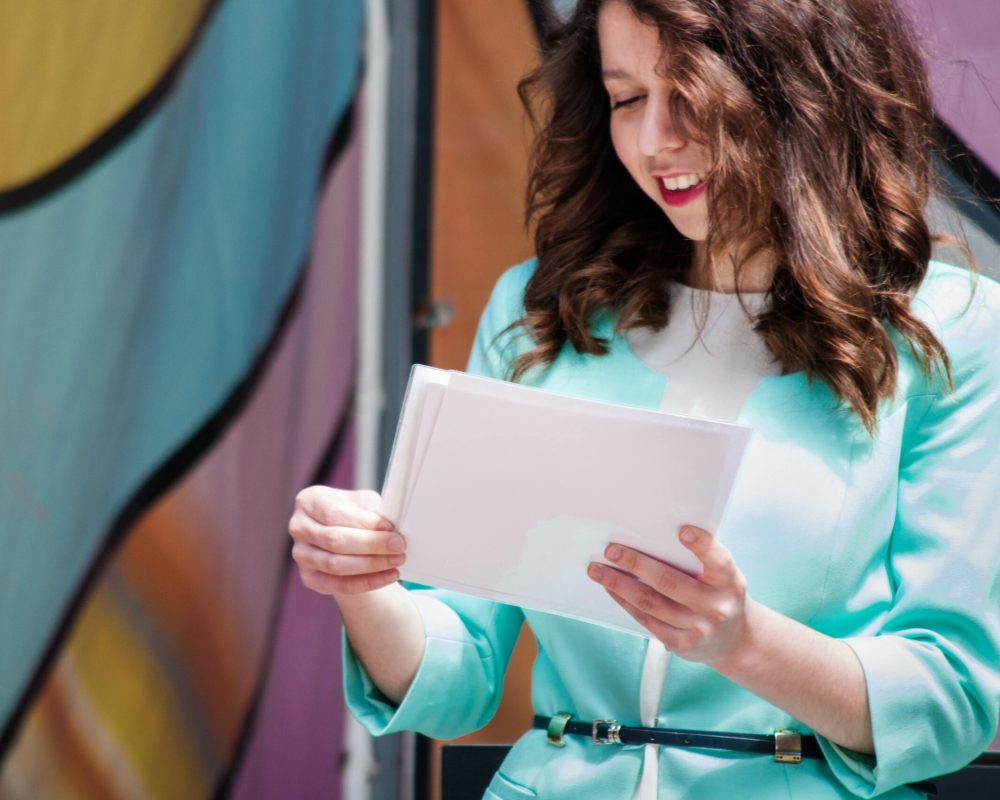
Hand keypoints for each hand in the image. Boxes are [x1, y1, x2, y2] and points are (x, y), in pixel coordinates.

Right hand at [289, 486, 404, 595]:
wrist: (344, 535)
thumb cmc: (354, 513)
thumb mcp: (363, 502)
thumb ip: (374, 511)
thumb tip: (389, 528)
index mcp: (309, 501)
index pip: (335, 514)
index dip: (364, 523)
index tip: (391, 528)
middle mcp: (299, 527)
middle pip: (335, 540)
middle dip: (371, 544)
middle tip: (399, 546)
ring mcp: (301, 554)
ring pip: (336, 565)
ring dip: (371, 565)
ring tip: (396, 560)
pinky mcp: (309, 578)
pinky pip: (339, 585)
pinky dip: (367, 582)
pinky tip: (388, 575)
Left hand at [587, 526, 749, 666]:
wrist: (736, 640)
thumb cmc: (720, 594)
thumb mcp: (723, 575)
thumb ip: (701, 558)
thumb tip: (653, 536)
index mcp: (729, 581)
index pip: (718, 559)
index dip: (701, 545)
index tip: (682, 531)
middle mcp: (716, 606)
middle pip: (669, 582)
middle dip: (636, 564)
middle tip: (611, 550)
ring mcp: (698, 628)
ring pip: (650, 602)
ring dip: (619, 584)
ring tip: (597, 569)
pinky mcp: (681, 644)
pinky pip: (646, 619)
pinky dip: (624, 601)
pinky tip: (611, 588)